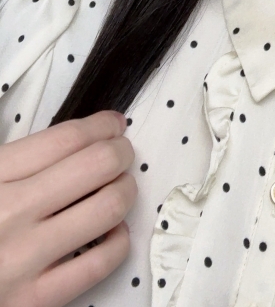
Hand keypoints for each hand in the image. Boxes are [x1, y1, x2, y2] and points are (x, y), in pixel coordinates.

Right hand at [0, 110, 136, 306]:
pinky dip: (118, 240)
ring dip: (125, 191)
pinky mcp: (33, 301)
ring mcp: (23, 259)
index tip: (113, 124)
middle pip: (96, 165)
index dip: (102, 126)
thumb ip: (17, 160)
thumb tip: (79, 140)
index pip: (67, 138)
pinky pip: (99, 263)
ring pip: (108, 208)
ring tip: (119, 188)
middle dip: (120, 152)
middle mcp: (9, 213)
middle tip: (121, 153)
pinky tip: (111, 232)